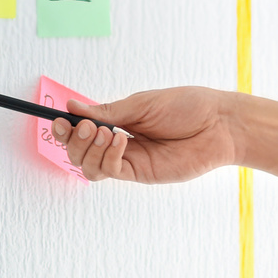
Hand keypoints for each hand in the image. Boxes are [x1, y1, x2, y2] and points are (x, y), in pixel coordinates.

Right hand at [49, 87, 239, 183]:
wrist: (218, 123)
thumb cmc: (187, 107)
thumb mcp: (141, 103)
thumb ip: (107, 111)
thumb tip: (72, 107)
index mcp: (120, 123)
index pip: (82, 132)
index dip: (66, 130)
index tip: (59, 121)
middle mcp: (121, 145)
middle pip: (80, 153)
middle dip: (75, 140)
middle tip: (86, 126)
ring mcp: (131, 161)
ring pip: (91, 168)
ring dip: (89, 150)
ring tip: (105, 133)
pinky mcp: (142, 174)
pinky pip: (113, 172)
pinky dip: (109, 157)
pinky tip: (120, 141)